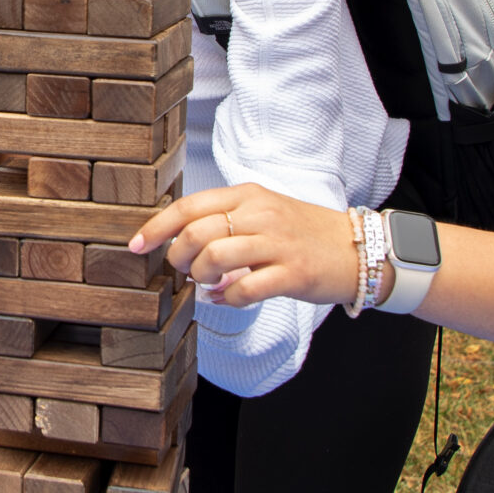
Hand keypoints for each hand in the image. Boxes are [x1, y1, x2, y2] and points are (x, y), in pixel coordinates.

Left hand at [130, 183, 358, 307]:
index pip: (189, 206)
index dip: (156, 227)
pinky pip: (244, 289)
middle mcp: (261, 214)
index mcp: (249, 194)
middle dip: (177, 258)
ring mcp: (277, 243)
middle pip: (196, 233)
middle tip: (182, 270)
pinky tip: (225, 297)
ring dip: (200, 276)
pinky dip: (226, 298)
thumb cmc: (304, 232)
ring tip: (206, 282)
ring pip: (214, 259)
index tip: (136, 245)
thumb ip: (226, 218)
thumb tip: (180, 238)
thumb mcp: (265, 210)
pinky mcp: (292, 273)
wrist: (357, 248)